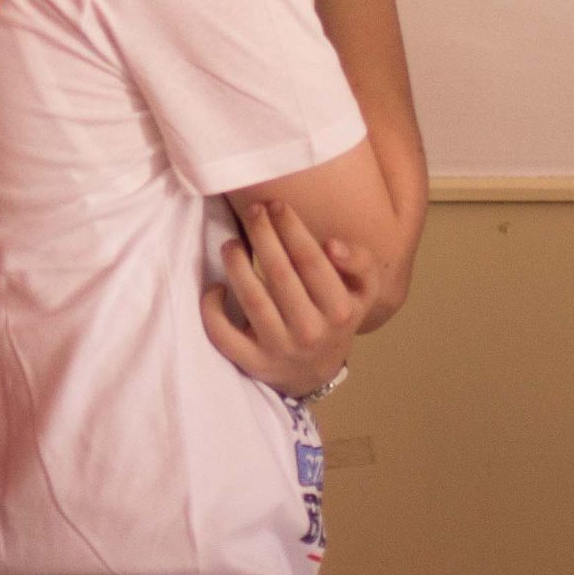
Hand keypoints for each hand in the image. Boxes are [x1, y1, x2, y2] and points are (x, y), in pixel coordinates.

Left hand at [201, 198, 370, 398]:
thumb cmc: (335, 314)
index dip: (291, 228)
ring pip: (251, 299)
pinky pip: (223, 335)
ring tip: (231, 243)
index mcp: (339, 311)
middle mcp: (310, 332)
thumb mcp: (362, 290)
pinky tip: (216, 287)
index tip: (277, 205)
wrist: (315, 369)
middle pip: (278, 273)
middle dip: (262, 234)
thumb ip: (359, 262)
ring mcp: (279, 349)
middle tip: (253, 210)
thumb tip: (332, 245)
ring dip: (236, 263)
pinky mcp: (252, 362)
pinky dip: (212, 309)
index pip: (311, 260)